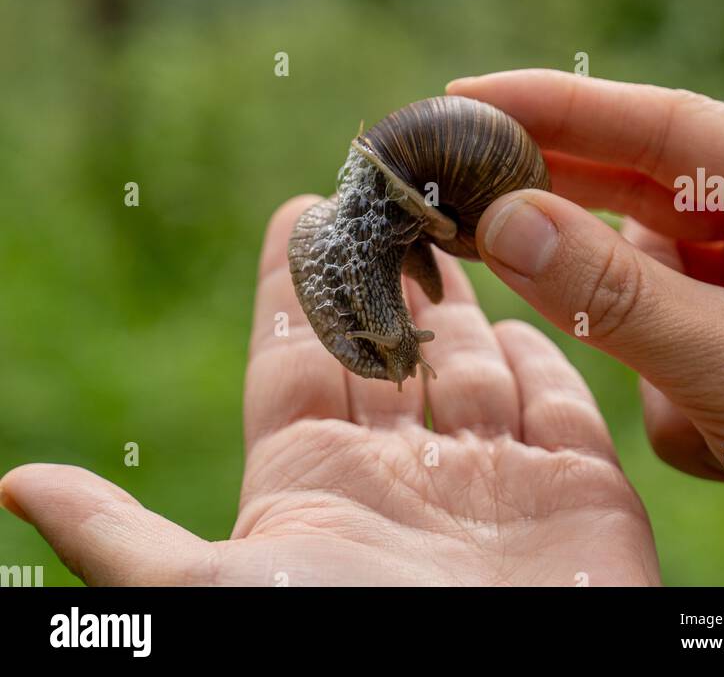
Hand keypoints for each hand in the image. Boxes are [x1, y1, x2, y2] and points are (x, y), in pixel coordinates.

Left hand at [0, 197, 659, 586]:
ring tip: (457, 207)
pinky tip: (533, 291)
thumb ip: (125, 542)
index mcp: (315, 486)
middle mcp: (401, 477)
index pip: (298, 356)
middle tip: (385, 181)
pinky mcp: (579, 493)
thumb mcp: (217, 598)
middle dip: (383, 264)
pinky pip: (561, 399)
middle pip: (386, 342)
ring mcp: (493, 483)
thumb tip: (15, 484)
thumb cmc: (354, 653)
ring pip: (473, 358)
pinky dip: (546, 344)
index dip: (296, 284)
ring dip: (464, 288)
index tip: (298, 209)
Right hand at [448, 69, 723, 587]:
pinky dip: (674, 397)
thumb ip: (611, 295)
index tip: (471, 96)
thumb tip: (500, 218)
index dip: (563, 106)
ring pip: (648, 284)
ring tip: (695, 403)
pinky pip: (668, 346)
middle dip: (569, 214)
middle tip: (463, 195)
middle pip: (647, 193)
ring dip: (641, 343)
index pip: (668, 123)